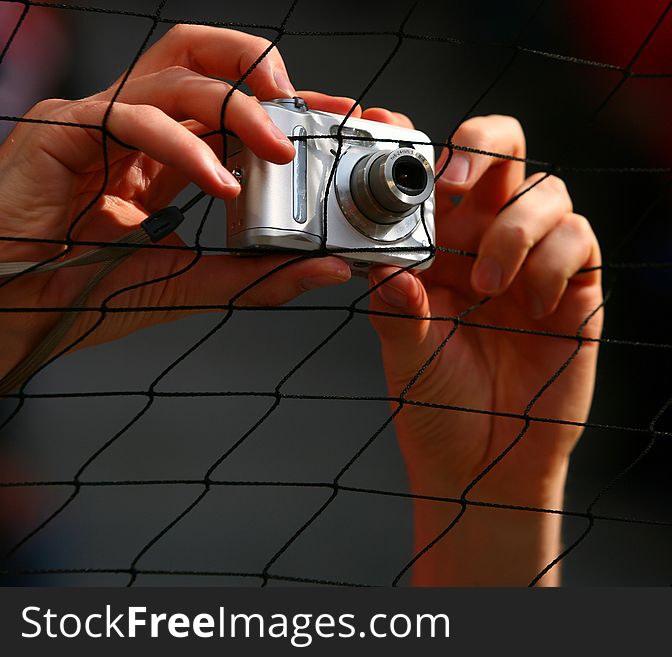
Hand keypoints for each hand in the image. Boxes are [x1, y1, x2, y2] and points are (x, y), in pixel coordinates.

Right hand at [0, 25, 360, 381]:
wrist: (13, 317)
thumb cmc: (83, 292)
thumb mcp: (191, 283)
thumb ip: (256, 277)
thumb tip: (327, 267)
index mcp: (163, 153)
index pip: (230, 104)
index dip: (284, 104)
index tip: (335, 119)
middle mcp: (135, 128)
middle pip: (198, 56)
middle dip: (258, 68)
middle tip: (305, 107)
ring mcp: (97, 123)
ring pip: (172, 73)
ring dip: (237, 106)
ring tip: (277, 151)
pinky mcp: (62, 132)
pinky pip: (130, 116)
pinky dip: (183, 145)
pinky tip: (218, 183)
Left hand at [366, 113, 602, 584]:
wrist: (485, 468)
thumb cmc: (439, 408)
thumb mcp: (404, 357)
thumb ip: (395, 309)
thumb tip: (387, 265)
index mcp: (439, 246)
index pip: (436, 172)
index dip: (418, 143)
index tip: (390, 131)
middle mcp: (488, 241)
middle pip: (502, 152)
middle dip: (483, 147)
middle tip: (456, 183)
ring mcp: (536, 262)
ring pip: (546, 190)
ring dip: (517, 227)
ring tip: (488, 284)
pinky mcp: (577, 288)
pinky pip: (581, 239)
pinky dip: (557, 260)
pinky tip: (533, 306)